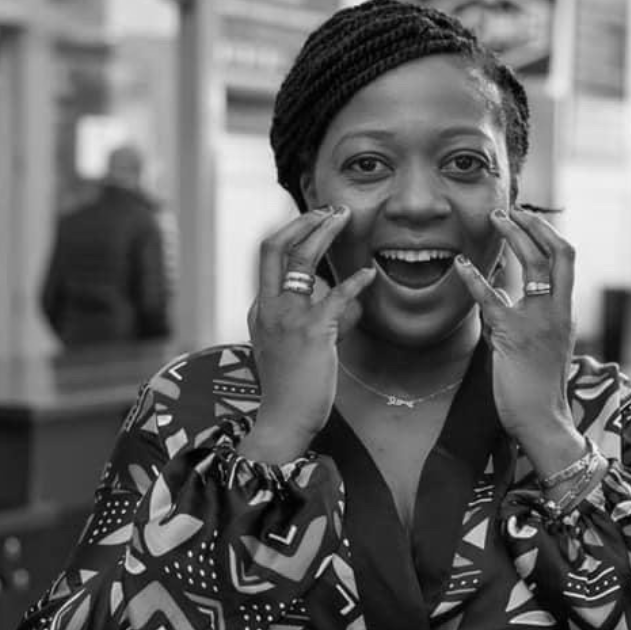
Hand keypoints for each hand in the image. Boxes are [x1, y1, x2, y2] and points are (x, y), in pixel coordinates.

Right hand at [240, 206, 376, 463]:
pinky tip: (369, 275)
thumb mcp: (298, 348)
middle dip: (302, 221)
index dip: (293, 233)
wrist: (283, 421)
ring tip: (345, 219)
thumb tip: (352, 303)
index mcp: (261, 309)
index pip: (270, 259)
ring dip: (324, 234)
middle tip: (331, 208)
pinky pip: (336, 297)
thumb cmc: (293, 389)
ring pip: (301, 261)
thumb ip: (324, 319)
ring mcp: (286, 318)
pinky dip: (355, 282)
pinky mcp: (311, 333)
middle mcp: (268, 308)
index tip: (316, 220)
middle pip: (274, 247)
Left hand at [453, 208, 584, 471]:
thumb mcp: (539, 346)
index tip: (527, 219)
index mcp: (564, 312)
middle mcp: (559, 311)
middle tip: (508, 210)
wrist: (544, 422)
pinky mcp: (514, 335)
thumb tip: (503, 294)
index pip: (566, 260)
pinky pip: (493, 298)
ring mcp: (539, 322)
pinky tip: (460, 265)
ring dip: (514, 237)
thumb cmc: (538, 389)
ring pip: (535, 265)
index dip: (548, 234)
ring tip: (494, 219)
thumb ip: (524, 318)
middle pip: (558, 253)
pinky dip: (474, 277)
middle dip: (535, 225)